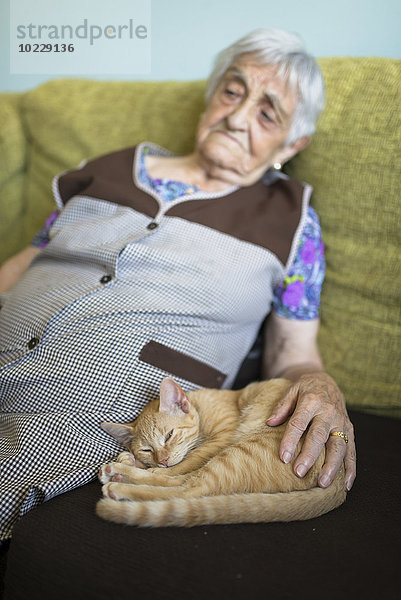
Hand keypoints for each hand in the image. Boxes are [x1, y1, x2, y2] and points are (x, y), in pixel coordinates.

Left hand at [266, 372, 355, 490]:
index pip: (299, 423)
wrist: (327, 382)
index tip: (283, 457)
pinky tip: (345, 484)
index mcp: (311, 401)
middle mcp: (329, 412)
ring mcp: (342, 422)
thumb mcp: (291, 390)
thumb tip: (270, 422)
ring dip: (332, 466)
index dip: (291, 440)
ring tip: (322, 483)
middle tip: (299, 472)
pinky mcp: (350, 430)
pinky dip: (350, 468)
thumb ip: (281, 407)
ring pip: (339, 446)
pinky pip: (352, 450)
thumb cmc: (306, 389)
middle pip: (319, 436)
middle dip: (309, 456)